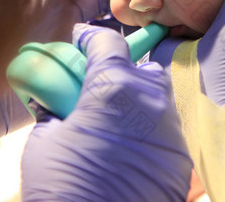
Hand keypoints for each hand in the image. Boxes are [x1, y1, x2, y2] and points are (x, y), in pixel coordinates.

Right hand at [21, 24, 191, 201]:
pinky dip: (149, 130)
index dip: (91, 38)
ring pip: (159, 98)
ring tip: (116, 121)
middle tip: (100, 88)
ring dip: (139, 100)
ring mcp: (171, 131)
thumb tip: (59, 100)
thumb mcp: (45, 140)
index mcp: (114, 89)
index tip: (82, 41)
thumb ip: (57, 109)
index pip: (108, 43)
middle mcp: (151, 102)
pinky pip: (166, 130)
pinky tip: (131, 149)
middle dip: (122, 70)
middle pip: (142, 68)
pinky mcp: (180, 159)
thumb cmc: (64, 186)